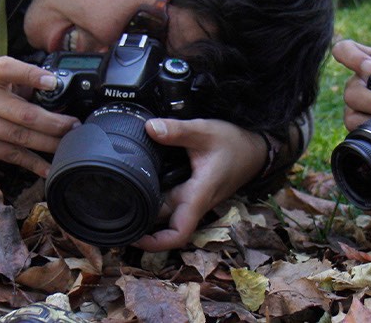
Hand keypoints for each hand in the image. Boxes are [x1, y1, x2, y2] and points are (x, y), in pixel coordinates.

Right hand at [0, 57, 78, 176]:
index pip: (9, 70)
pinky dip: (32, 163)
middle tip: (76, 126)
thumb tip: (53, 89)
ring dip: (49, 144)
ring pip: (20, 138)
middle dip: (55, 123)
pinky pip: (10, 155)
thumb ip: (15, 80)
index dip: (32, 75)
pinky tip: (49, 167)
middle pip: (24, 114)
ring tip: (69, 144)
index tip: (53, 82)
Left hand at [133, 118, 267, 251]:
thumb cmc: (235, 144)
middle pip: (165, 224)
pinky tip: (141, 185)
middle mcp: (195, 202)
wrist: (256, 149)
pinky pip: (173, 200)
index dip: (155, 243)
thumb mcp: (206, 131)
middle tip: (114, 212)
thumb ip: (178, 130)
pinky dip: (156, 197)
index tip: (133, 238)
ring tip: (121, 199)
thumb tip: (150, 128)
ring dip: (147, 210)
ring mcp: (195, 198)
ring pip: (167, 211)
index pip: (178, 233)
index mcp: (198, 195)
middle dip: (141, 223)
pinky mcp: (195, 190)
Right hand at [332, 37, 370, 130]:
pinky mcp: (359, 123)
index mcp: (369, 63)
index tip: (369, 67)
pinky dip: (370, 130)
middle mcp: (358, 84)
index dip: (350, 56)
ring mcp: (356, 105)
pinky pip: (354, 128)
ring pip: (350, 112)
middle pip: (350, 89)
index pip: (345, 50)